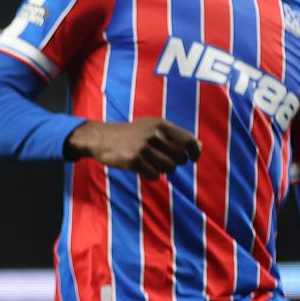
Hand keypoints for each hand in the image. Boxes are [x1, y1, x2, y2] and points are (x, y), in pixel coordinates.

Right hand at [64, 118, 200, 179]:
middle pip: (180, 159)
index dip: (195, 152)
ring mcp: (144, 148)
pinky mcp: (135, 160)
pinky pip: (155, 176)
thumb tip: (198, 147)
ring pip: (169, 169)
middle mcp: (154, 134)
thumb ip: (174, 135)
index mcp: (161, 124)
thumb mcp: (151, 127)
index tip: (193, 158)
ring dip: (161, 169)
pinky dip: (150, 174)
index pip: (189, 141)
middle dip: (172, 162)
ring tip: (148, 162)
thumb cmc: (131, 134)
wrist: (101, 138)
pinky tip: (140, 167)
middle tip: (158, 158)